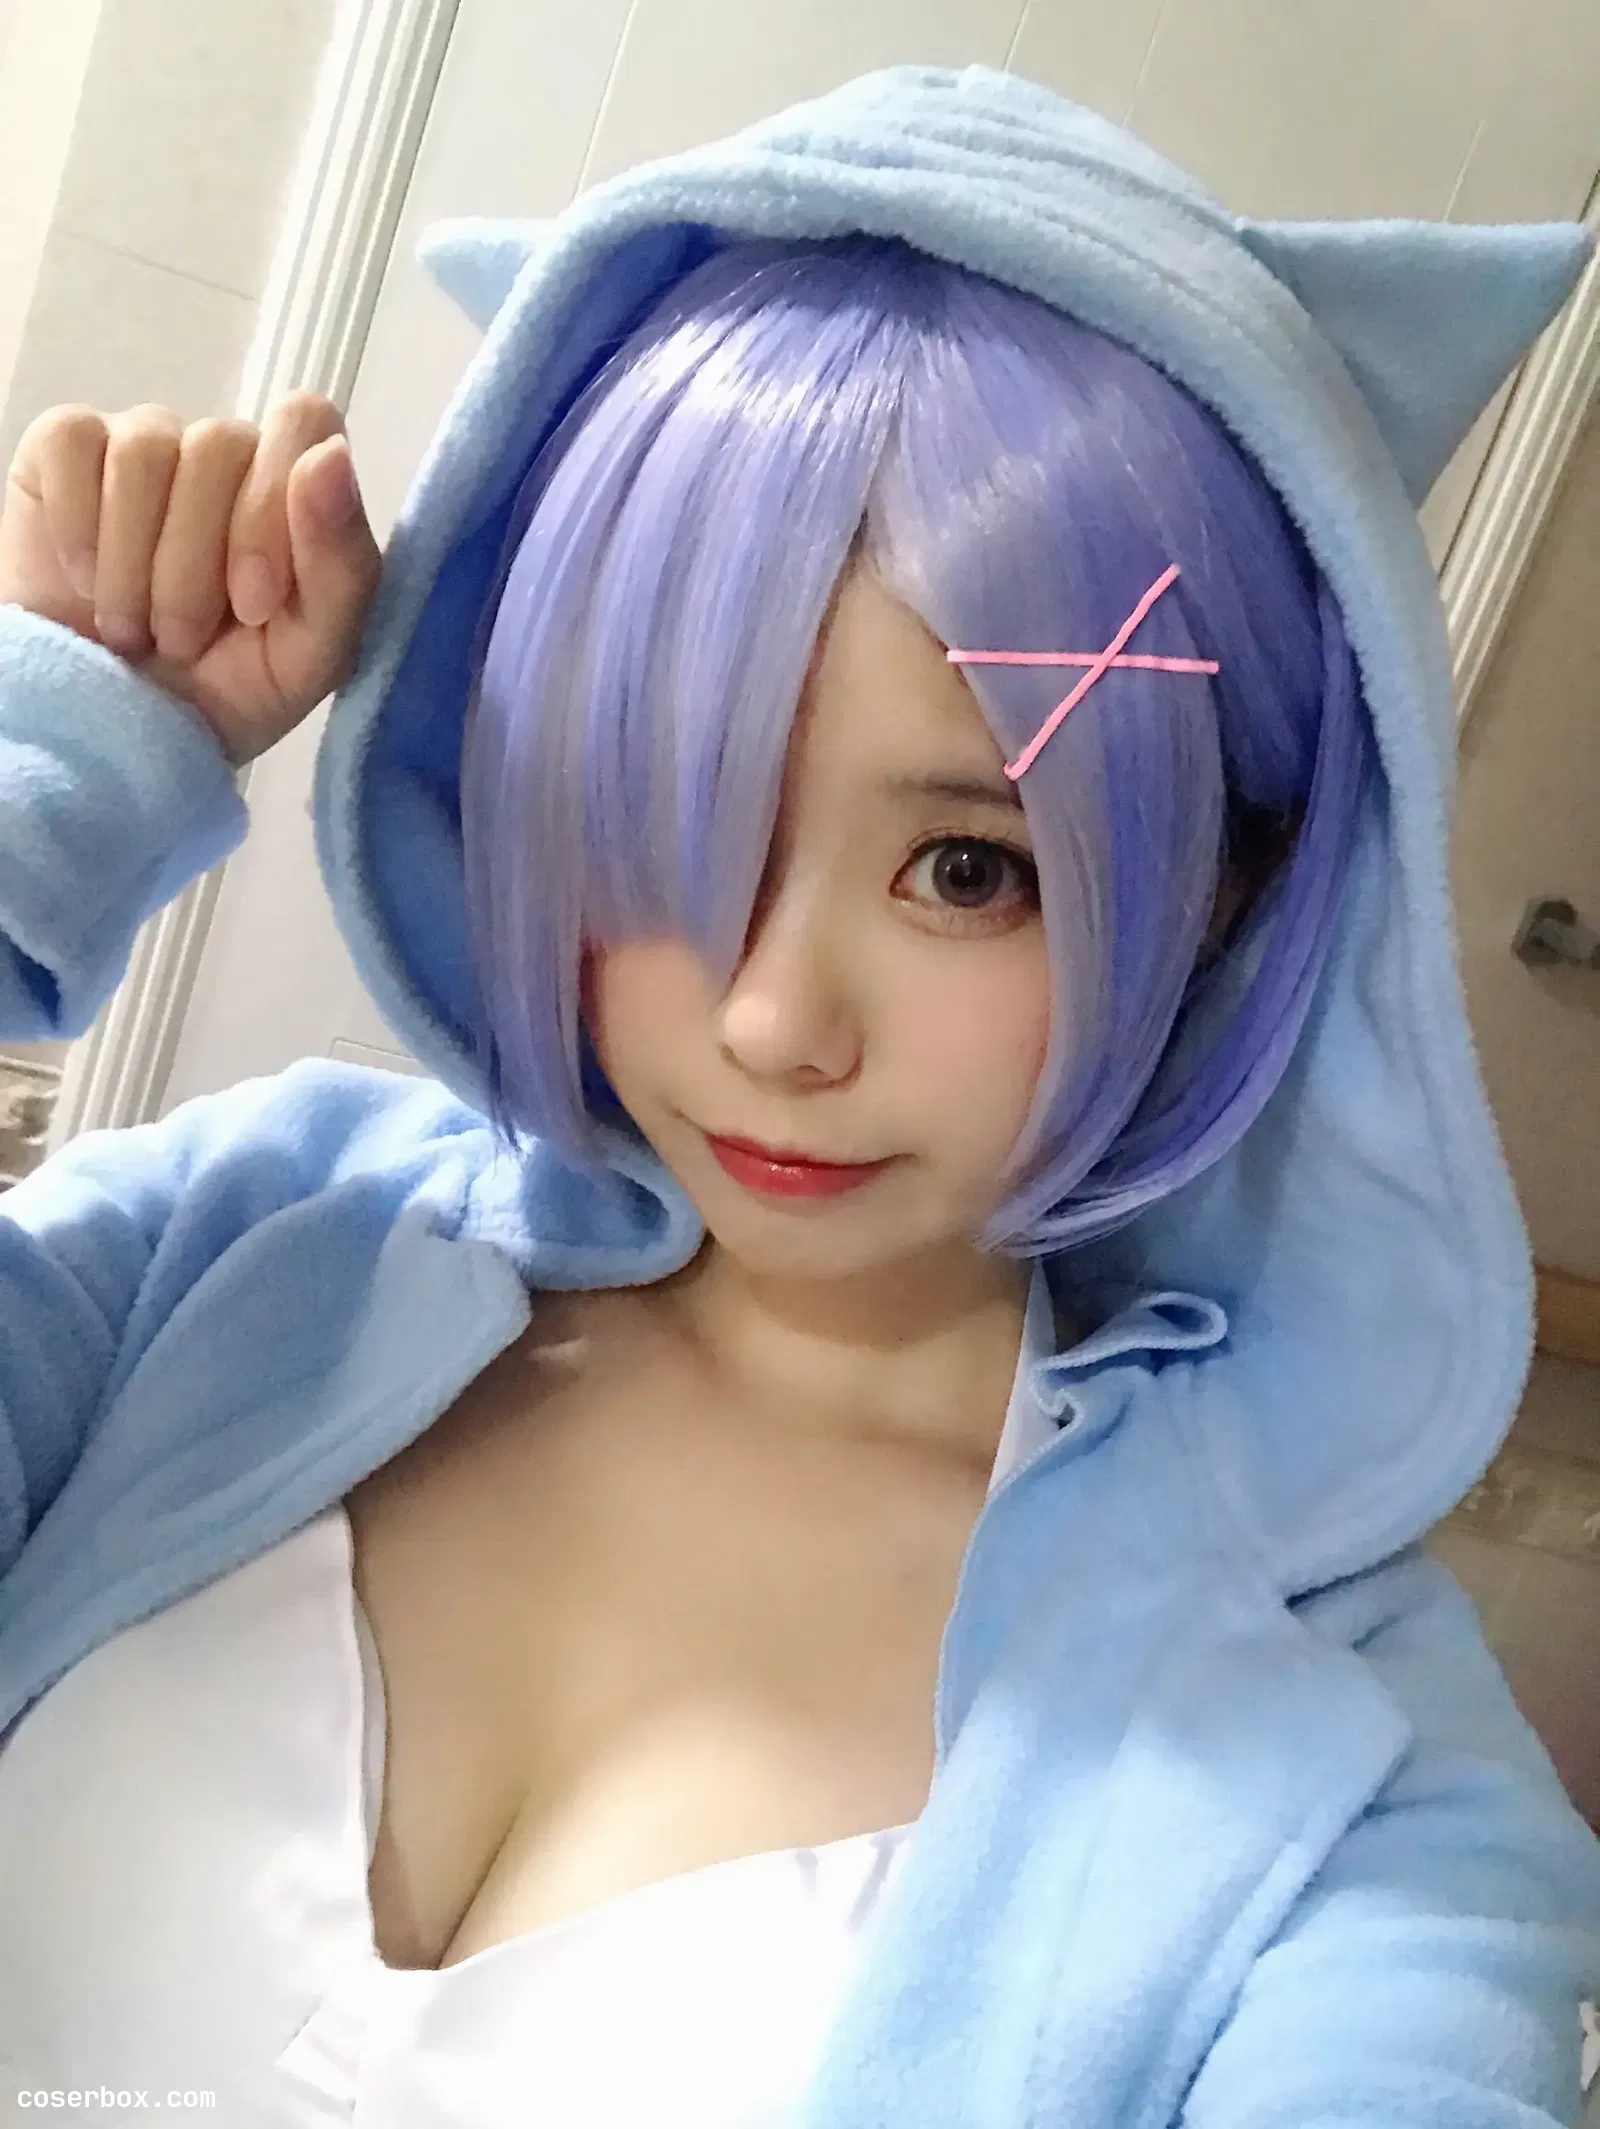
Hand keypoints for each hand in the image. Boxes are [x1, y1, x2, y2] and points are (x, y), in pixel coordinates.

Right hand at [0, 393, 382, 765]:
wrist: (122, 729)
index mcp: (298, 488)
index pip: (304, 420)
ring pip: (145, 451)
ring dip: (135, 564)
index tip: (254, 603)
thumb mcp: (310, 657)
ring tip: (134, 630)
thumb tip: (330, 458)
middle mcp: (226, 453)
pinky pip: (75, 443)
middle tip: (184, 641)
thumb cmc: (229, 690)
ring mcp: (146, 442)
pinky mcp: (68, 448)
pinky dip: (80, 531)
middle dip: (196, 567)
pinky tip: (86, 583)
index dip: (274, 508)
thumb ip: (343, 564)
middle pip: (219, 444)